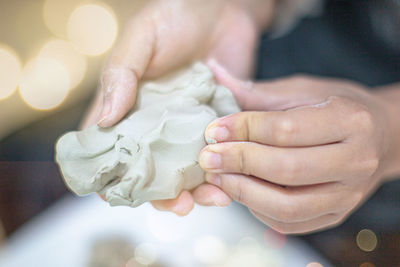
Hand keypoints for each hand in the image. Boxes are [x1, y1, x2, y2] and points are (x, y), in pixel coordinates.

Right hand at [82, 0, 274, 213]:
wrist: (224, 7)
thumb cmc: (175, 15)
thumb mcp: (142, 39)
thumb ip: (120, 76)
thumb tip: (102, 122)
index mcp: (129, 106)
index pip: (110, 148)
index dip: (109, 176)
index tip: (117, 196)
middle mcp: (156, 124)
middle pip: (150, 171)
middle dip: (161, 195)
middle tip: (179, 205)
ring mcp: (187, 128)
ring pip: (185, 172)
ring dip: (195, 191)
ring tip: (211, 198)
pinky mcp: (217, 125)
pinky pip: (216, 156)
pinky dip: (221, 174)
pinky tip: (229, 184)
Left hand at [195, 61, 397, 233]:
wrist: (378, 136)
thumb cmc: (335, 107)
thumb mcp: (302, 90)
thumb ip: (258, 92)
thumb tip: (213, 73)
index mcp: (350, 120)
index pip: (285, 129)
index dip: (243, 129)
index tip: (213, 130)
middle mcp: (355, 161)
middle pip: (285, 169)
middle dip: (238, 162)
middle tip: (207, 157)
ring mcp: (348, 194)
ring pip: (287, 205)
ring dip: (243, 192)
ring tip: (217, 177)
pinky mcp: (337, 215)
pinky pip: (290, 222)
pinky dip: (258, 209)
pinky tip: (241, 190)